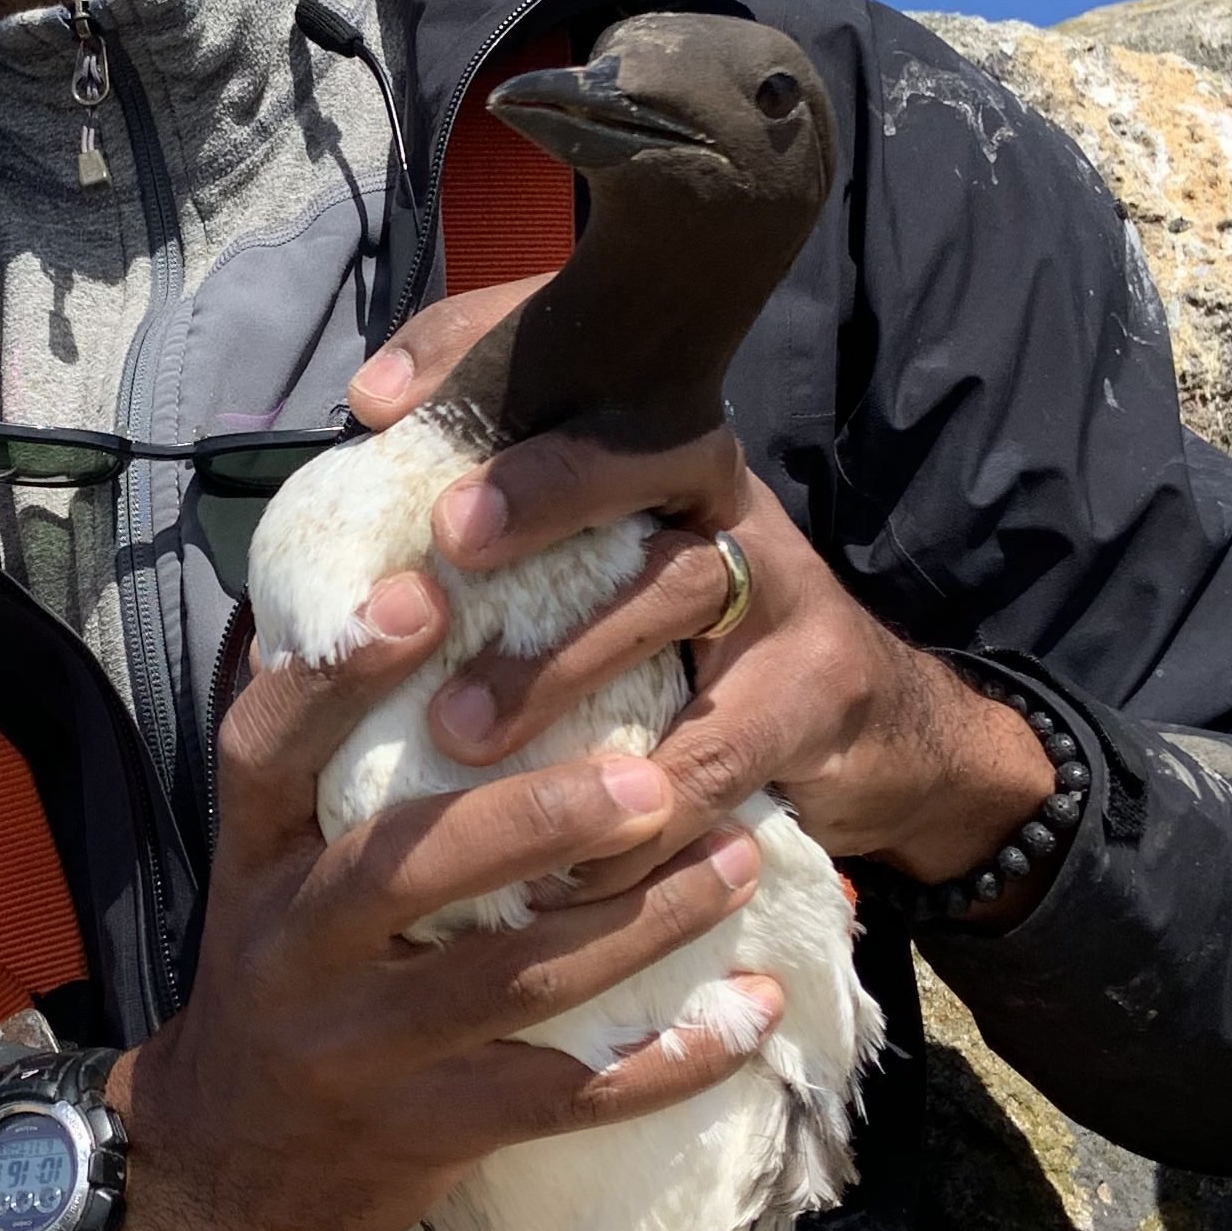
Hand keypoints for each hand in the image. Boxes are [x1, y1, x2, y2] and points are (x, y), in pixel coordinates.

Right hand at [99, 567, 777, 1230]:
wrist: (219, 1167)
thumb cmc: (279, 980)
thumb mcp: (265, 870)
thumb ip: (325, 765)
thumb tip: (401, 589)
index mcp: (255, 857)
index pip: (269, 748)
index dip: (335, 673)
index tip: (420, 596)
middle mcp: (295, 945)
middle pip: (409, 869)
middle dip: (539, 821)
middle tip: (654, 783)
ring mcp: (360, 1048)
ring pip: (514, 982)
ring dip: (640, 924)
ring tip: (737, 862)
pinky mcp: (428, 1131)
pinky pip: (566, 1096)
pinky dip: (668, 1057)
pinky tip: (747, 1014)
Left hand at [345, 288, 1056, 894]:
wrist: (861, 730)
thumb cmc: (668, 640)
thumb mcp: (583, 563)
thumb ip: (481, 487)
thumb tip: (370, 408)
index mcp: (657, 449)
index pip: (593, 379)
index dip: (514, 395)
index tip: (431, 476)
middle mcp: (721, 503)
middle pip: (646, 462)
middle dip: (546, 500)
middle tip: (443, 559)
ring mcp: (780, 593)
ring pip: (675, 594)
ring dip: (562, 662)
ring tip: (458, 730)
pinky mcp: (813, 697)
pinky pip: (714, 754)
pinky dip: (627, 808)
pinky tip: (549, 851)